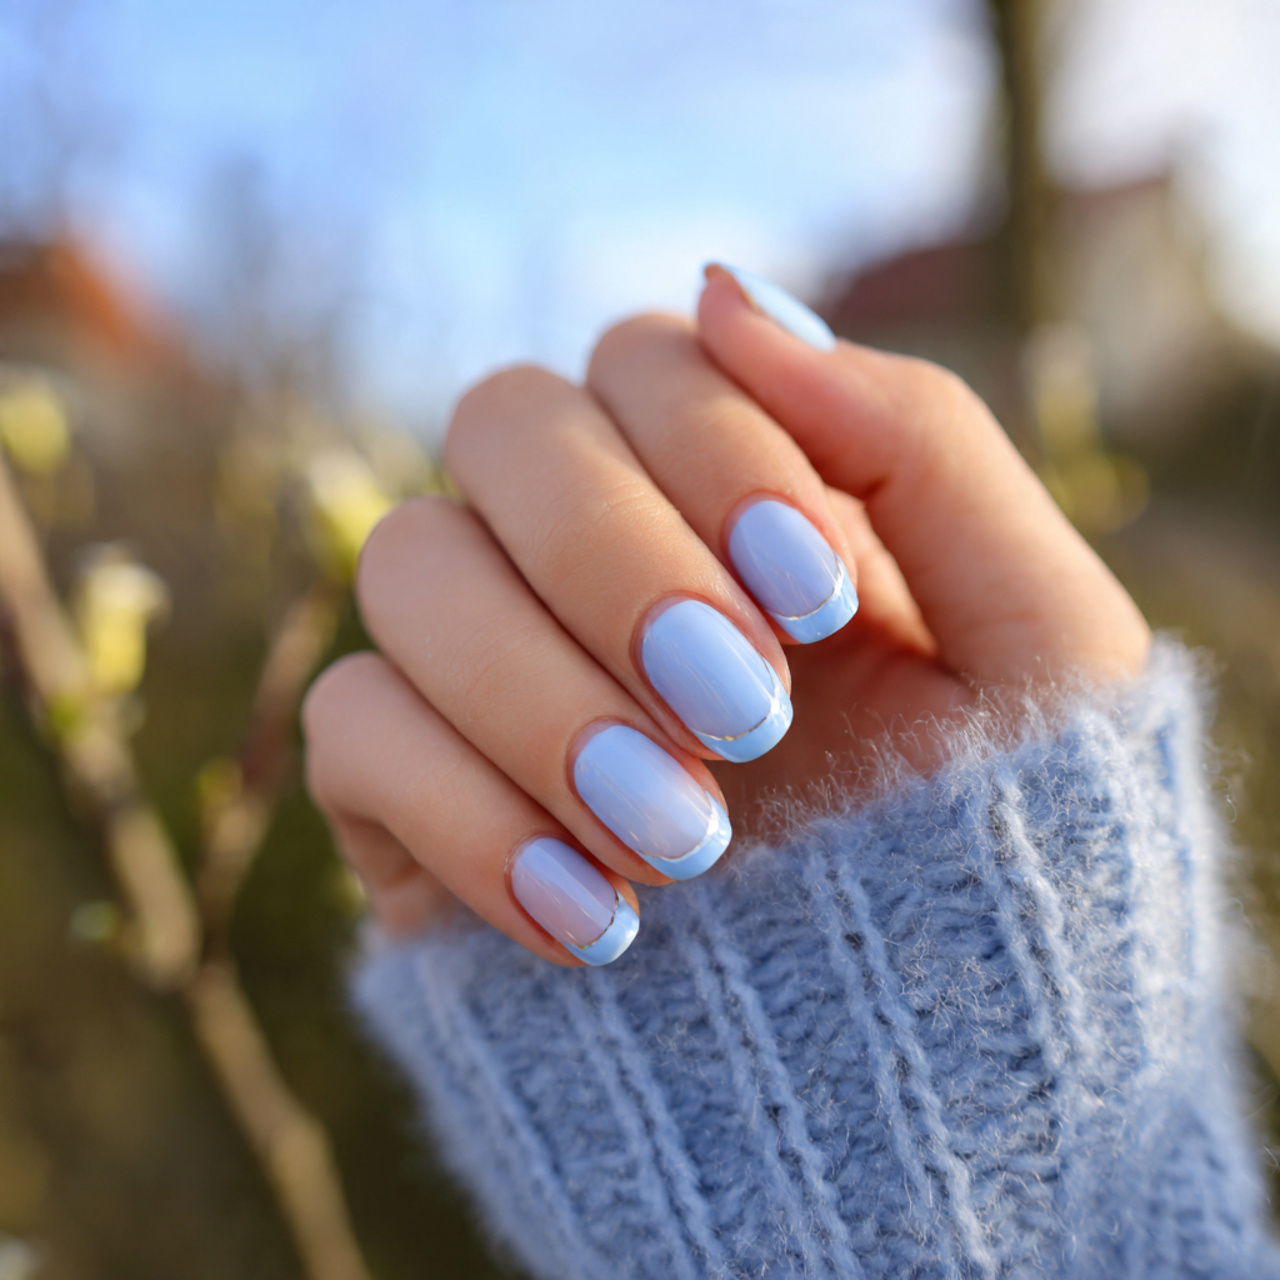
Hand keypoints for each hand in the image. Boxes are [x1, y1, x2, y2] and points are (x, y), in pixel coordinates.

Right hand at [303, 266, 1149, 965]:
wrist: (924, 1055)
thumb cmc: (1001, 834)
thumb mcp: (1031, 632)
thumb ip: (913, 437)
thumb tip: (726, 288)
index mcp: (731, 492)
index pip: (644, 358)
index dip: (711, 450)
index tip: (812, 600)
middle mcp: (592, 554)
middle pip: (499, 424)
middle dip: (615, 560)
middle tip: (744, 712)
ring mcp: (493, 666)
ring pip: (405, 565)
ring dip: (541, 694)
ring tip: (687, 840)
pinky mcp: (414, 794)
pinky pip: (352, 729)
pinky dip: (464, 813)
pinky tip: (598, 922)